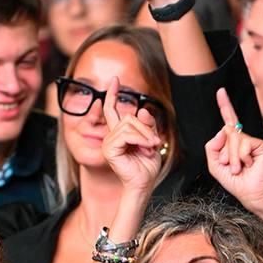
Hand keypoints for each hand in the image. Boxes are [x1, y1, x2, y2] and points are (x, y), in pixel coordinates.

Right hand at [100, 79, 165, 193]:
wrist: (144, 182)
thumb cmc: (147, 165)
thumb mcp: (152, 139)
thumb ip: (148, 124)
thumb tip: (142, 109)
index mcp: (119, 133)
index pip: (112, 109)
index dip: (113, 94)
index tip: (115, 80)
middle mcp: (111, 135)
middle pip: (129, 116)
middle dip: (146, 128)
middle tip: (154, 144)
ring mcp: (108, 142)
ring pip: (129, 124)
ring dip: (145, 136)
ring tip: (150, 148)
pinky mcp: (109, 149)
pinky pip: (127, 134)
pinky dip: (140, 140)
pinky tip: (145, 148)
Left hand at [204, 89, 262, 213]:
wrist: (250, 194)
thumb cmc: (234, 181)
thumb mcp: (214, 165)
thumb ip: (212, 146)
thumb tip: (224, 130)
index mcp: (232, 142)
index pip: (228, 121)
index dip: (225, 105)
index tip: (221, 91)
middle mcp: (242, 138)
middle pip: (225, 133)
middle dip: (224, 154)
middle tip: (231, 167)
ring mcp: (252, 140)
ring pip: (233, 139)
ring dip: (232, 158)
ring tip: (239, 168)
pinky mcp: (261, 144)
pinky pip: (243, 144)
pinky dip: (242, 157)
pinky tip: (248, 164)